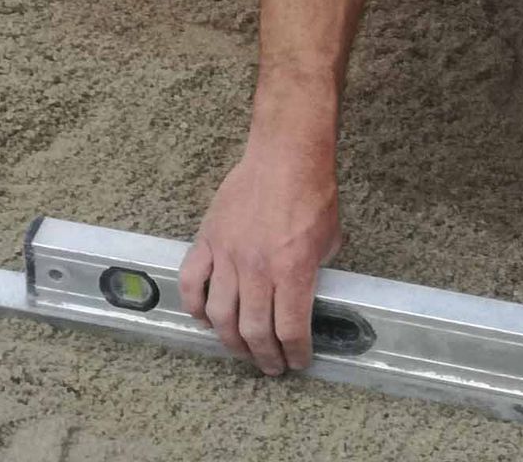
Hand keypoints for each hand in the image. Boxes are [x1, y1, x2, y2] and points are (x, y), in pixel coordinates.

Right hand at [178, 139, 341, 374]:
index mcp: (293, 272)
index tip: (297, 362)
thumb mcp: (330, 243)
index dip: (294, 354)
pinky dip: (194, 304)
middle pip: (252, 330)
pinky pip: (191, 279)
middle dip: (263, 356)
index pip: (290, 330)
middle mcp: (258, 269)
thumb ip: (314, 275)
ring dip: (230, 339)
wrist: (284, 157)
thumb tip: (305, 298)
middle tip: (269, 365)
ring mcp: (228, 254)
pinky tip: (204, 316)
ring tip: (239, 347)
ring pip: (219, 313)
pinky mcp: (208, 239)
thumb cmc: (312, 196)